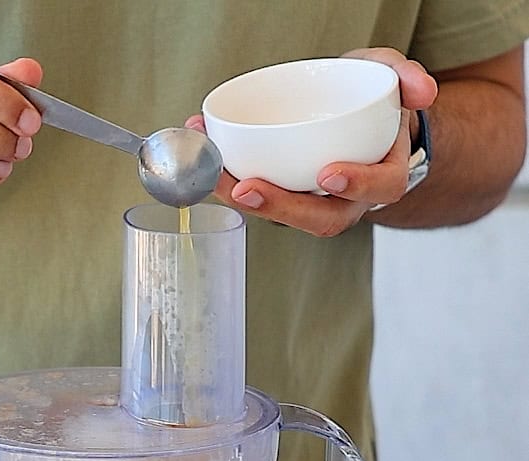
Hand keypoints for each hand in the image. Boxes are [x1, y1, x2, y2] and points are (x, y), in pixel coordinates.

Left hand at [187, 48, 437, 236]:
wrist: (350, 118)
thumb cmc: (370, 104)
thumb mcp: (390, 81)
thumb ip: (406, 78)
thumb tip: (422, 90)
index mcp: (382, 176)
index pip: (378, 189)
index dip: (355, 184)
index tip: (328, 173)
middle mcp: (346, 199)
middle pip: (318, 218)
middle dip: (280, 207)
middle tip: (245, 187)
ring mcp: (310, 202)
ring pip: (279, 214)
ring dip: (240, 198)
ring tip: (210, 172)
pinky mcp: (279, 194)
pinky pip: (255, 195)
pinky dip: (226, 176)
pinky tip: (202, 151)